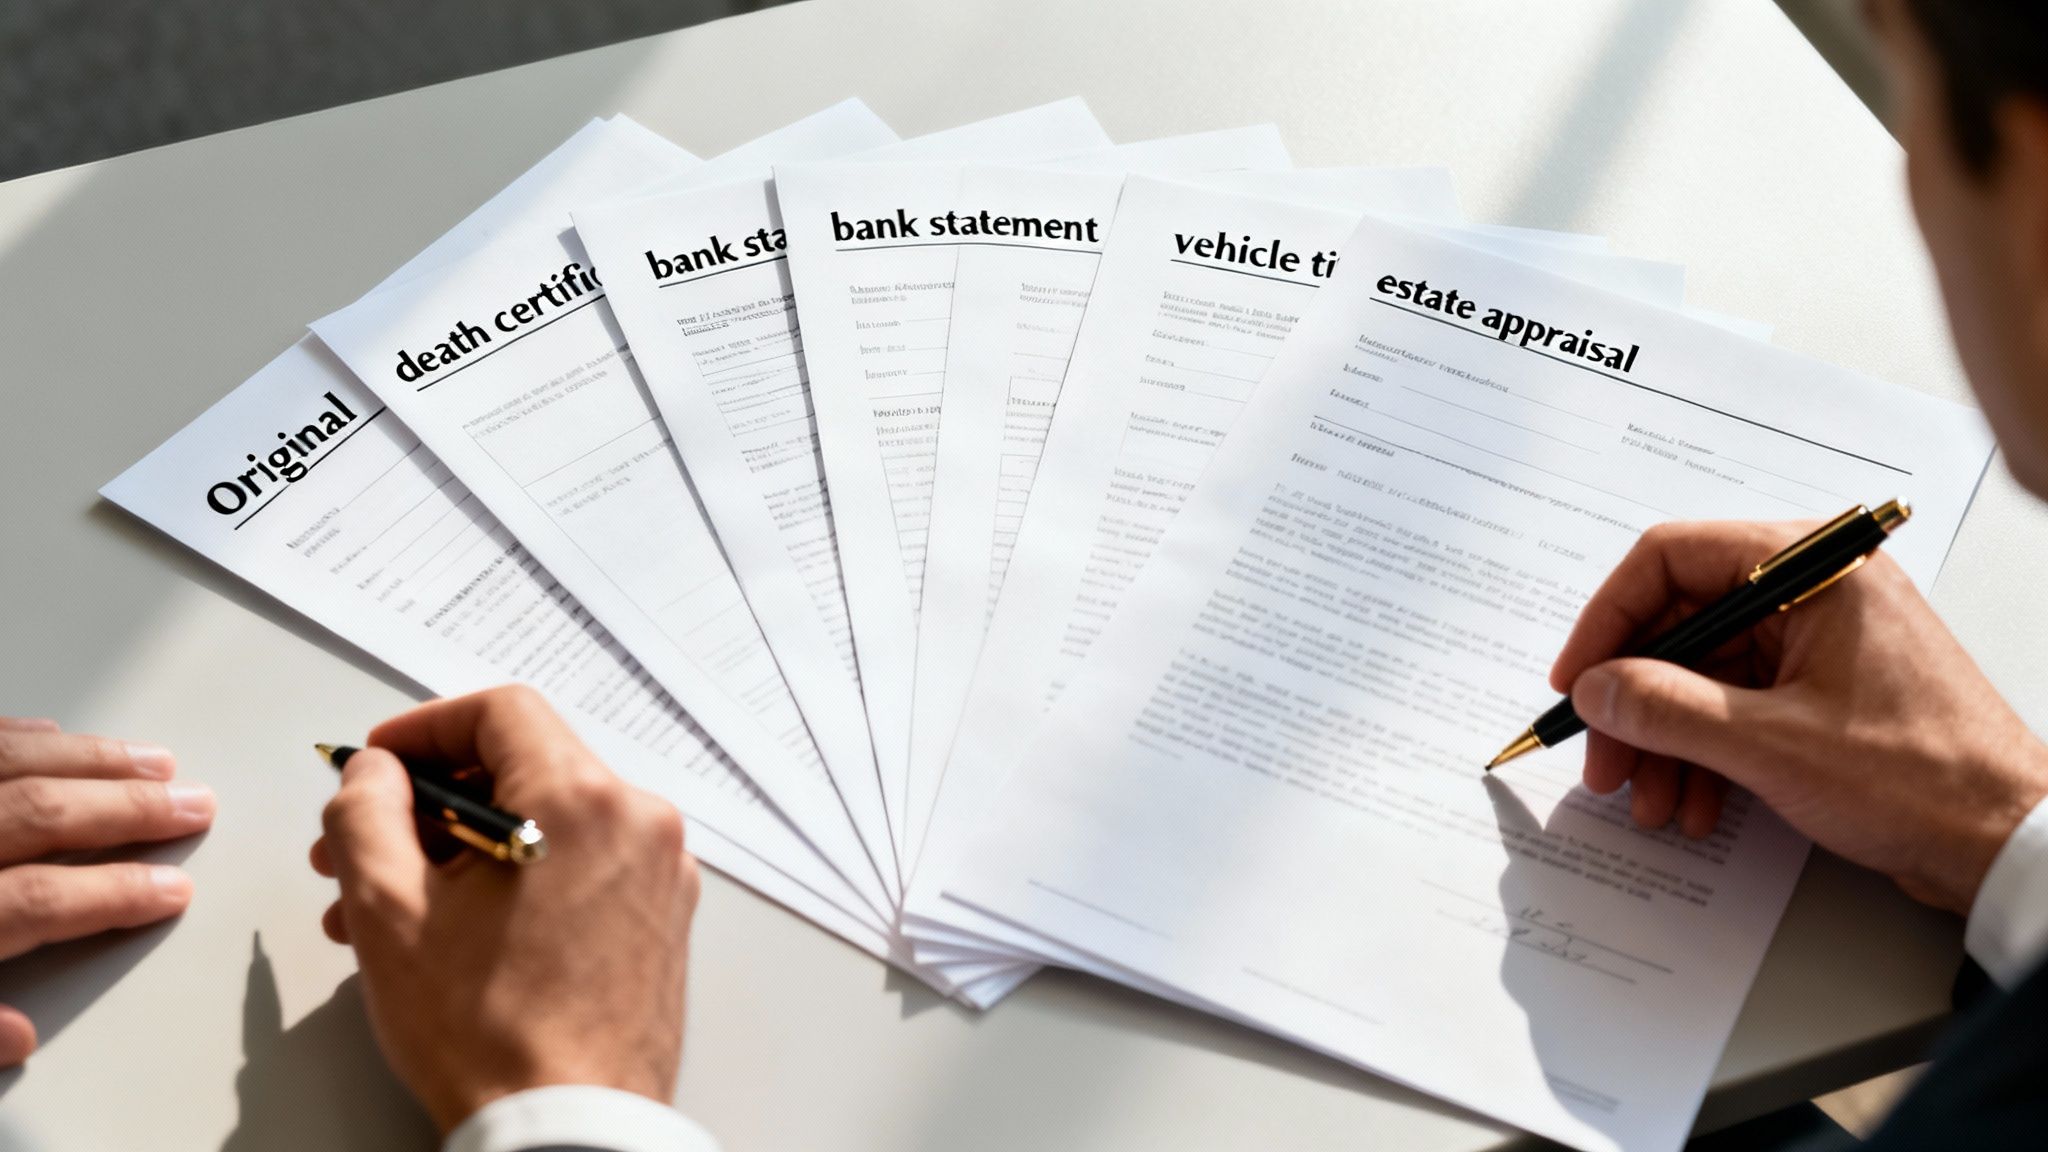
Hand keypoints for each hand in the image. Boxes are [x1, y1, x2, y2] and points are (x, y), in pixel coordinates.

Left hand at [0, 717, 212, 1065]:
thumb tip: (22, 1039)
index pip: (37, 901)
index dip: (115, 895)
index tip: (177, 889)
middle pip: (38, 815)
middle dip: (129, 810)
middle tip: (195, 804)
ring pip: (11, 764)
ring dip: (91, 760)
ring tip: (155, 762)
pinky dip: (16, 733)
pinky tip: (55, 734)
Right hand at [309, 686, 700, 1131]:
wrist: (568, 1127)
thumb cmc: (491, 1035)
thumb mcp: (389, 911)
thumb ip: (367, 812)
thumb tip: (374, 773)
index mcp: (582, 801)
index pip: (502, 712)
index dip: (424, 729)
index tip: (377, 765)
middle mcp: (638, 822)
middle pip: (523, 768)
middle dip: (430, 803)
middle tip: (359, 846)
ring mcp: (660, 872)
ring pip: (548, 821)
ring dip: (463, 849)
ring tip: (390, 908)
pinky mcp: (661, 917)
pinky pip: (581, 864)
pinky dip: (517, 877)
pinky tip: (455, 929)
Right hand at [1551, 519, 2047, 915]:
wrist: (2006, 841)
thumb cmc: (1924, 779)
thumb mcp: (1769, 744)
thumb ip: (1666, 708)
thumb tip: (1596, 688)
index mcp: (1813, 567)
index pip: (1671, 558)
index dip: (1608, 621)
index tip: (1576, 680)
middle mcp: (1813, 589)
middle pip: (1680, 623)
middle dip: (1634, 701)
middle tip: (1603, 759)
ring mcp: (1818, 640)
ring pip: (1701, 673)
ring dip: (1663, 740)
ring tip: (1650, 798)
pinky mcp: (1821, 688)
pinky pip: (1733, 705)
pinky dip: (1702, 753)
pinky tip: (1694, 801)